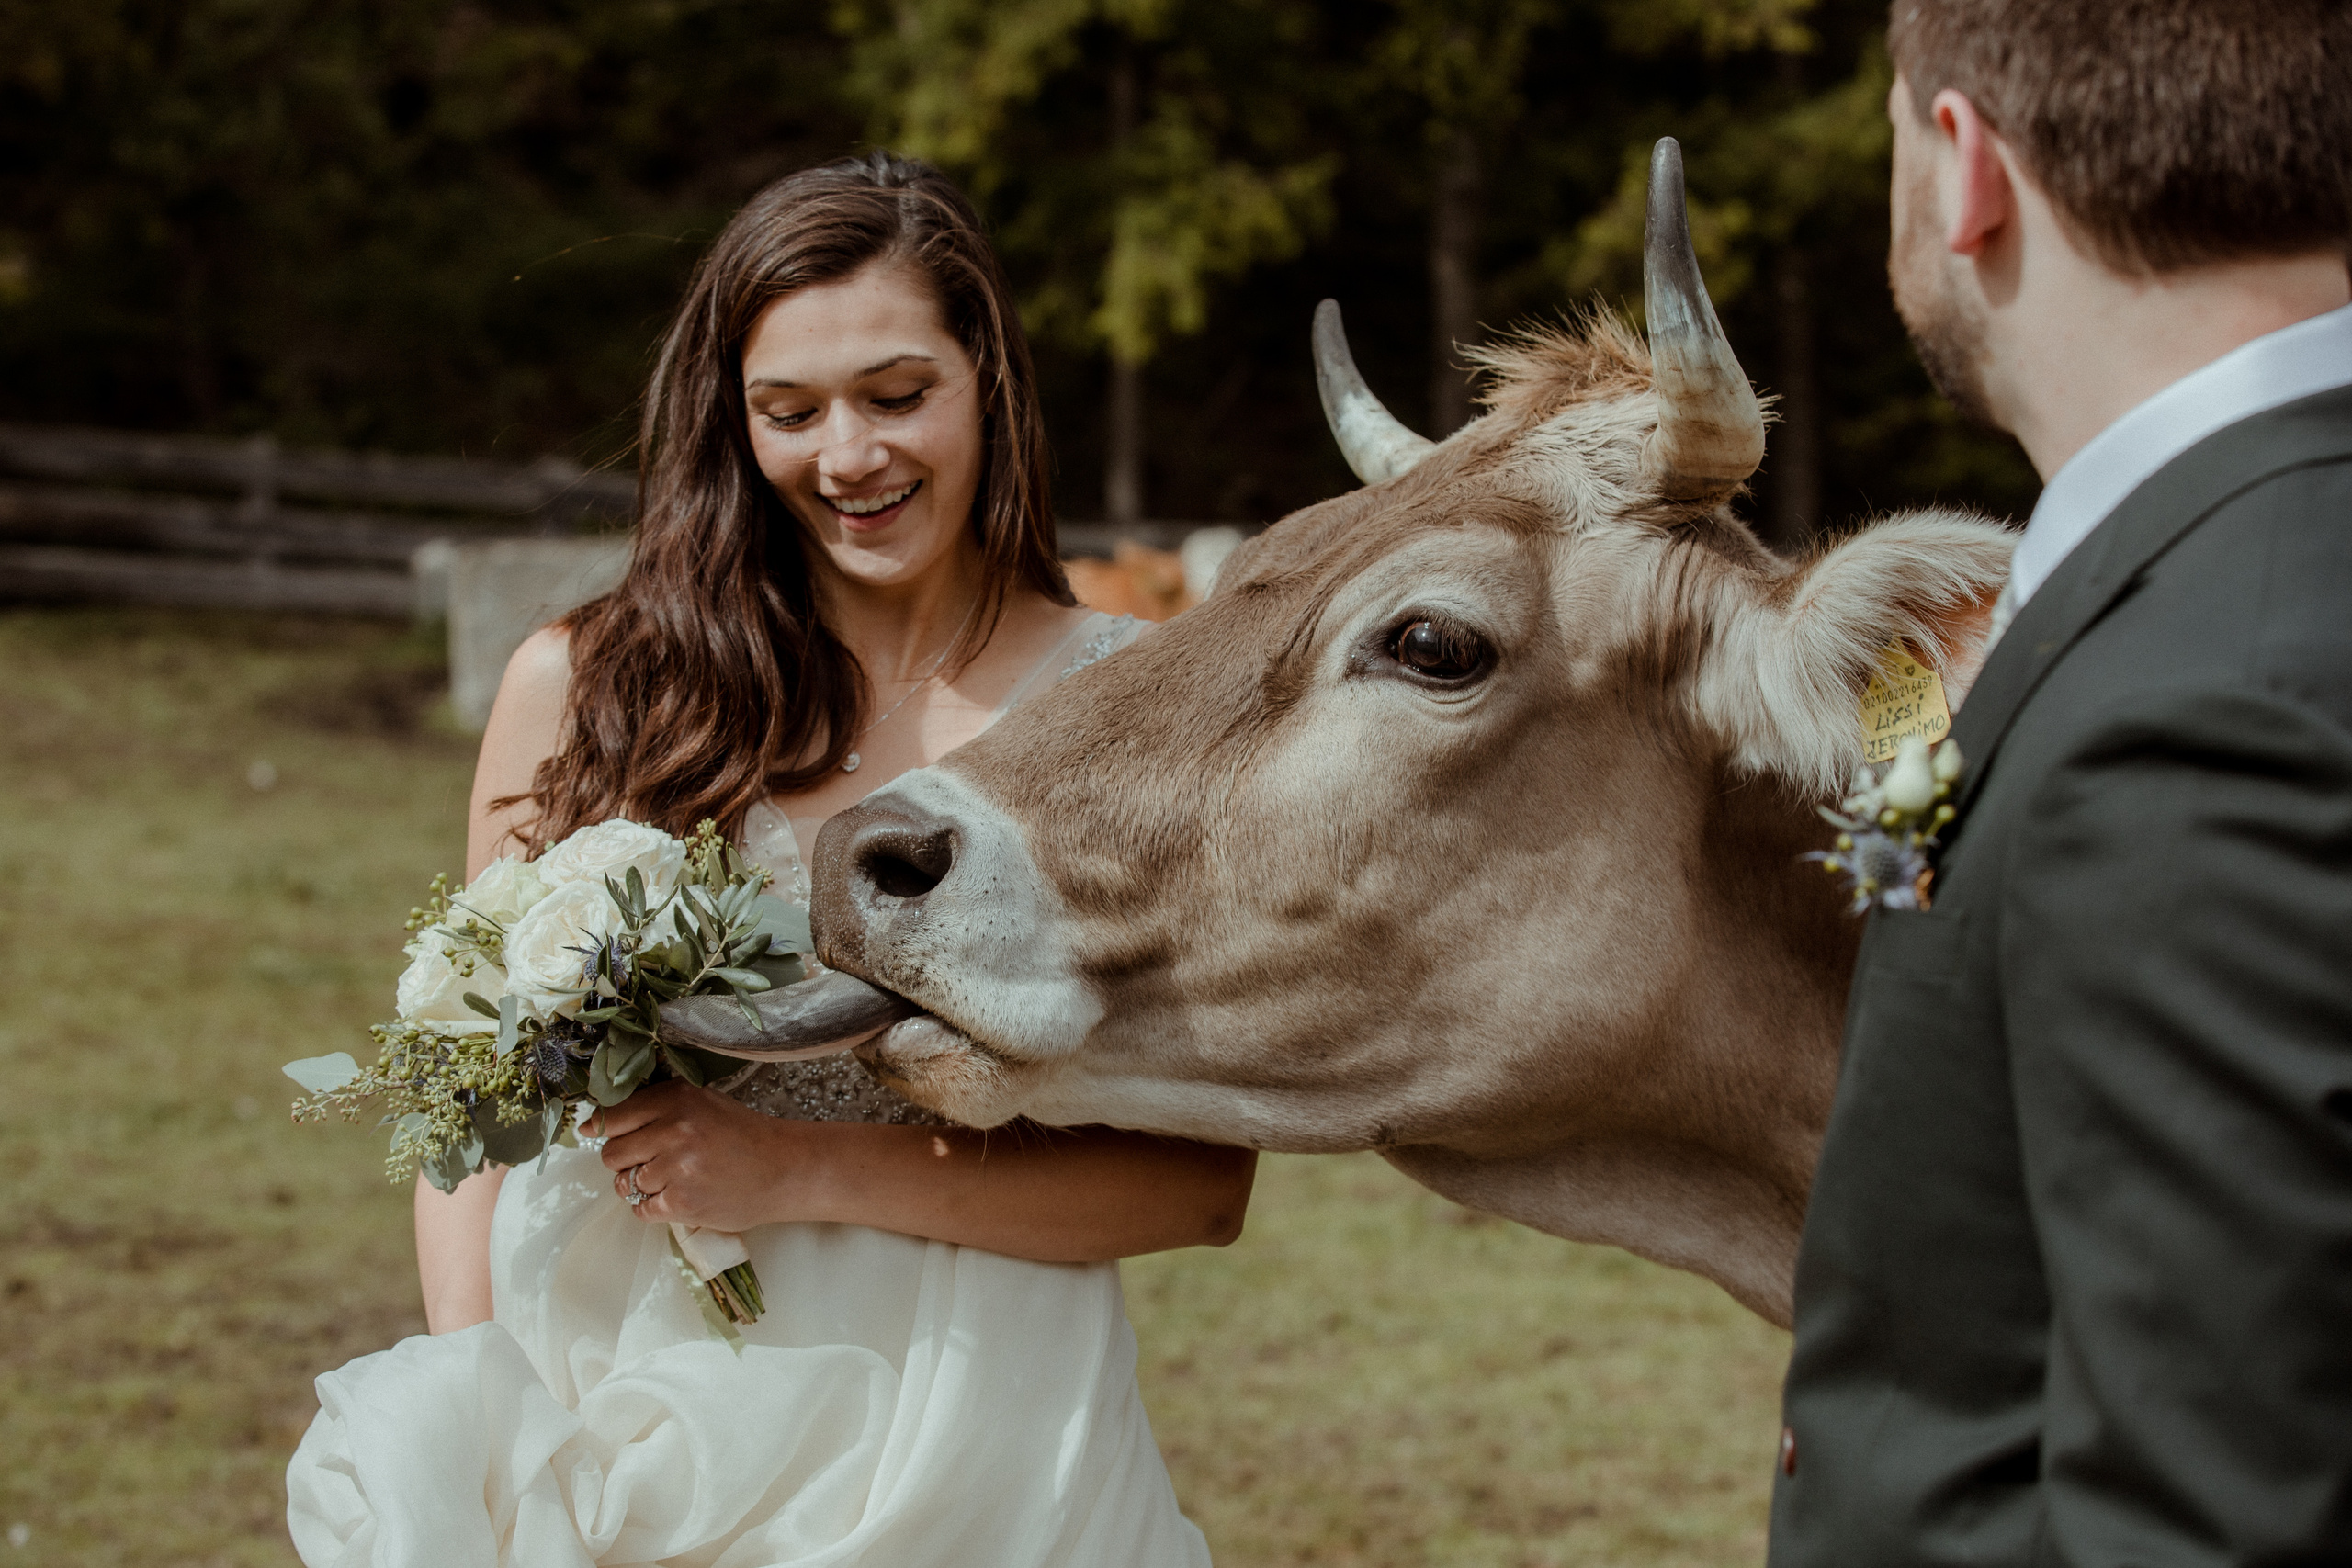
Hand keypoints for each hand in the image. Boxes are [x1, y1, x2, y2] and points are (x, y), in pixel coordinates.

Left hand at [589, 1080, 801, 1232]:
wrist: (784, 1169)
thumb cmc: (741, 1135)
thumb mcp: (702, 1103)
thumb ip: (657, 1107)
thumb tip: (595, 1123)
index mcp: (677, 1099)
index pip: (613, 1116)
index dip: (602, 1128)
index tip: (596, 1133)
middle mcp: (674, 1130)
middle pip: (612, 1154)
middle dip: (625, 1161)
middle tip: (652, 1161)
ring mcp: (678, 1168)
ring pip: (626, 1184)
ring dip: (643, 1186)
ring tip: (674, 1180)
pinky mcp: (683, 1203)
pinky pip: (641, 1210)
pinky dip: (654, 1208)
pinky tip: (678, 1197)